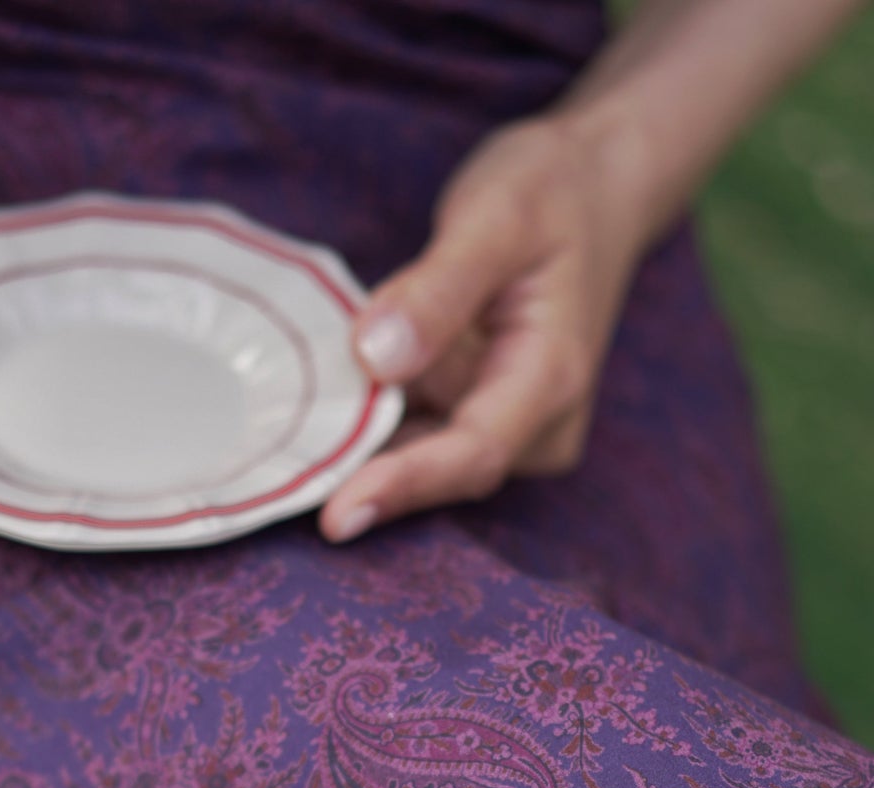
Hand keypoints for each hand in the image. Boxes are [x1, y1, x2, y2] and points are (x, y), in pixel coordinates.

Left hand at [320, 112, 649, 542]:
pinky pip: (414, 430)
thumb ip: (438, 289)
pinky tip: (307, 411)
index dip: (403, 486)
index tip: (337, 518)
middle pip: (441, 469)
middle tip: (275, 480)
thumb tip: (375, 359)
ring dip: (357, 449)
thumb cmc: (553, 189)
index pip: (473, 454)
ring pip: (420, 453)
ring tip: (278, 448)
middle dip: (363, 474)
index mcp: (552, 378)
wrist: (598, 184)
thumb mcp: (496, 216)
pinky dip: (366, 422)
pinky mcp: (475, 409)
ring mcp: (507, 422)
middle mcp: (536, 422)